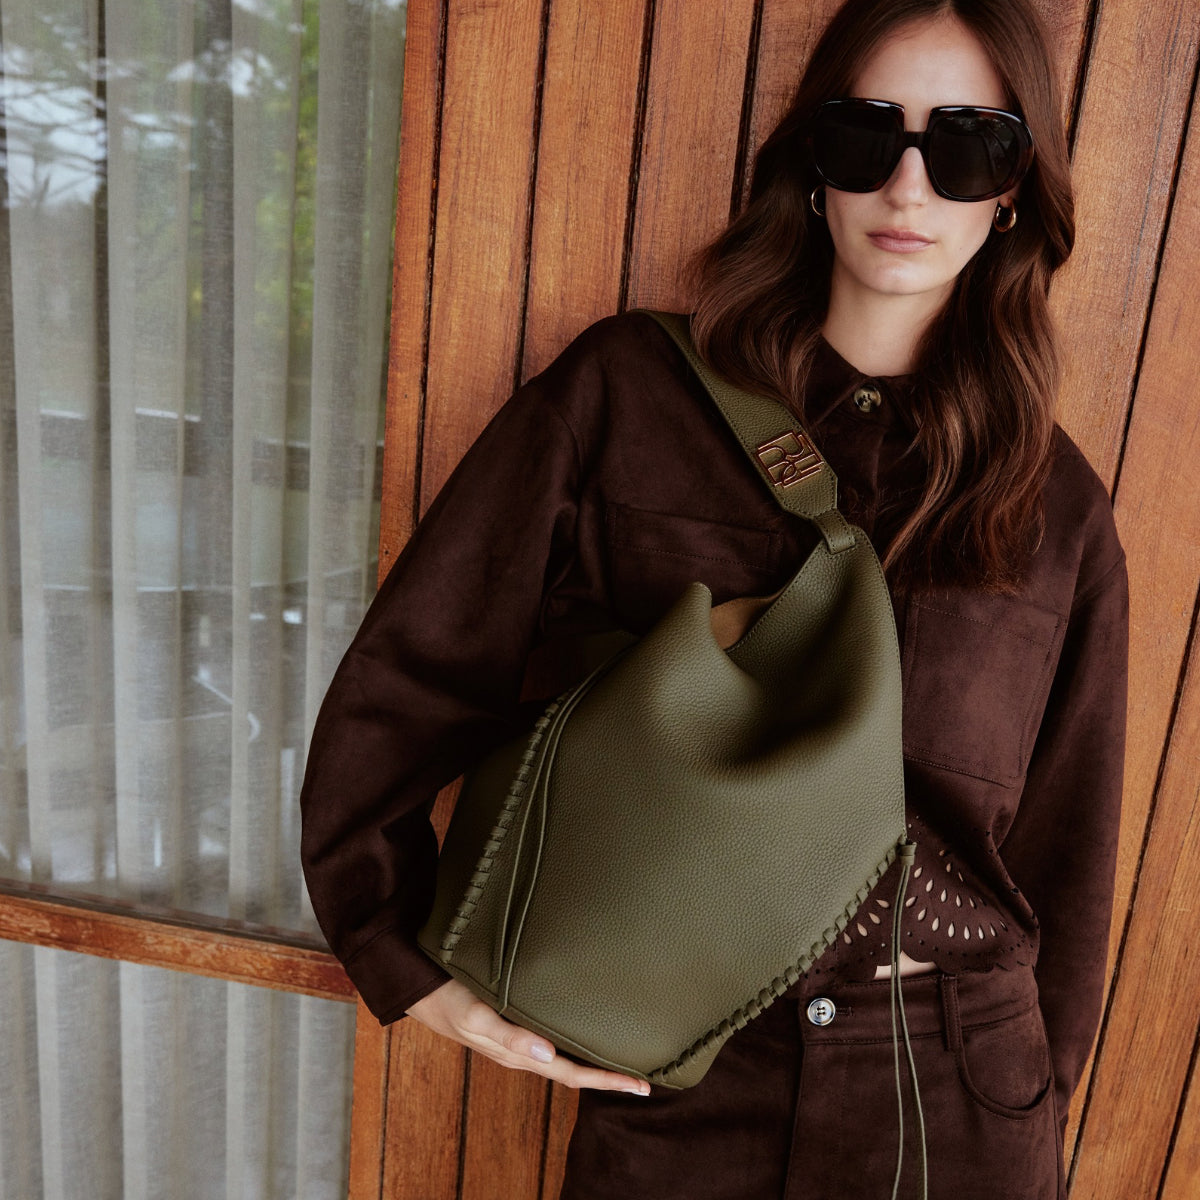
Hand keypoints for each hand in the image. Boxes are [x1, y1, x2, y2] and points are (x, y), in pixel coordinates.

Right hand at [406, 979, 650, 1094]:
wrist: (423, 988)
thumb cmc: (451, 1000)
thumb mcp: (477, 1017)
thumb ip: (510, 1037)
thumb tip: (548, 1054)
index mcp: (519, 1054)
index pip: (572, 1074)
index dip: (606, 1080)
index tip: (640, 1085)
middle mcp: (525, 1050)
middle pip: (574, 1070)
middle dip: (608, 1076)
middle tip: (645, 1077)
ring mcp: (520, 1038)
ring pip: (565, 1056)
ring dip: (593, 1060)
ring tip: (623, 1055)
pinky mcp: (515, 1022)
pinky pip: (553, 1039)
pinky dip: (575, 1041)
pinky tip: (585, 1030)